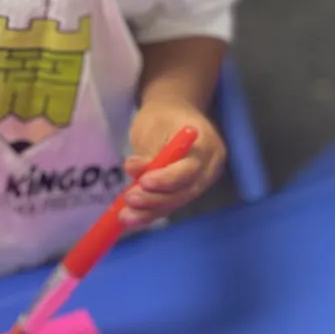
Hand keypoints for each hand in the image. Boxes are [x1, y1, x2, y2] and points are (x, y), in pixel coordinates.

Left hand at [119, 101, 224, 230]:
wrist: (174, 114)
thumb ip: (148, 151)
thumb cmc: (163, 117)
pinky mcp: (186, 191)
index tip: (144, 181)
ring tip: (125, 216)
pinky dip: (150, 213)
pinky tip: (132, 219)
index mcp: (207, 145)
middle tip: (130, 199)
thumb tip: (135, 171)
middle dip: (156, 199)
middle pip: (185, 191)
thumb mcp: (154, 126)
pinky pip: (170, 204)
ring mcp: (199, 182)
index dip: (167, 179)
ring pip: (176, 201)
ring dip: (150, 211)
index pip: (190, 168)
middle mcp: (209, 168)